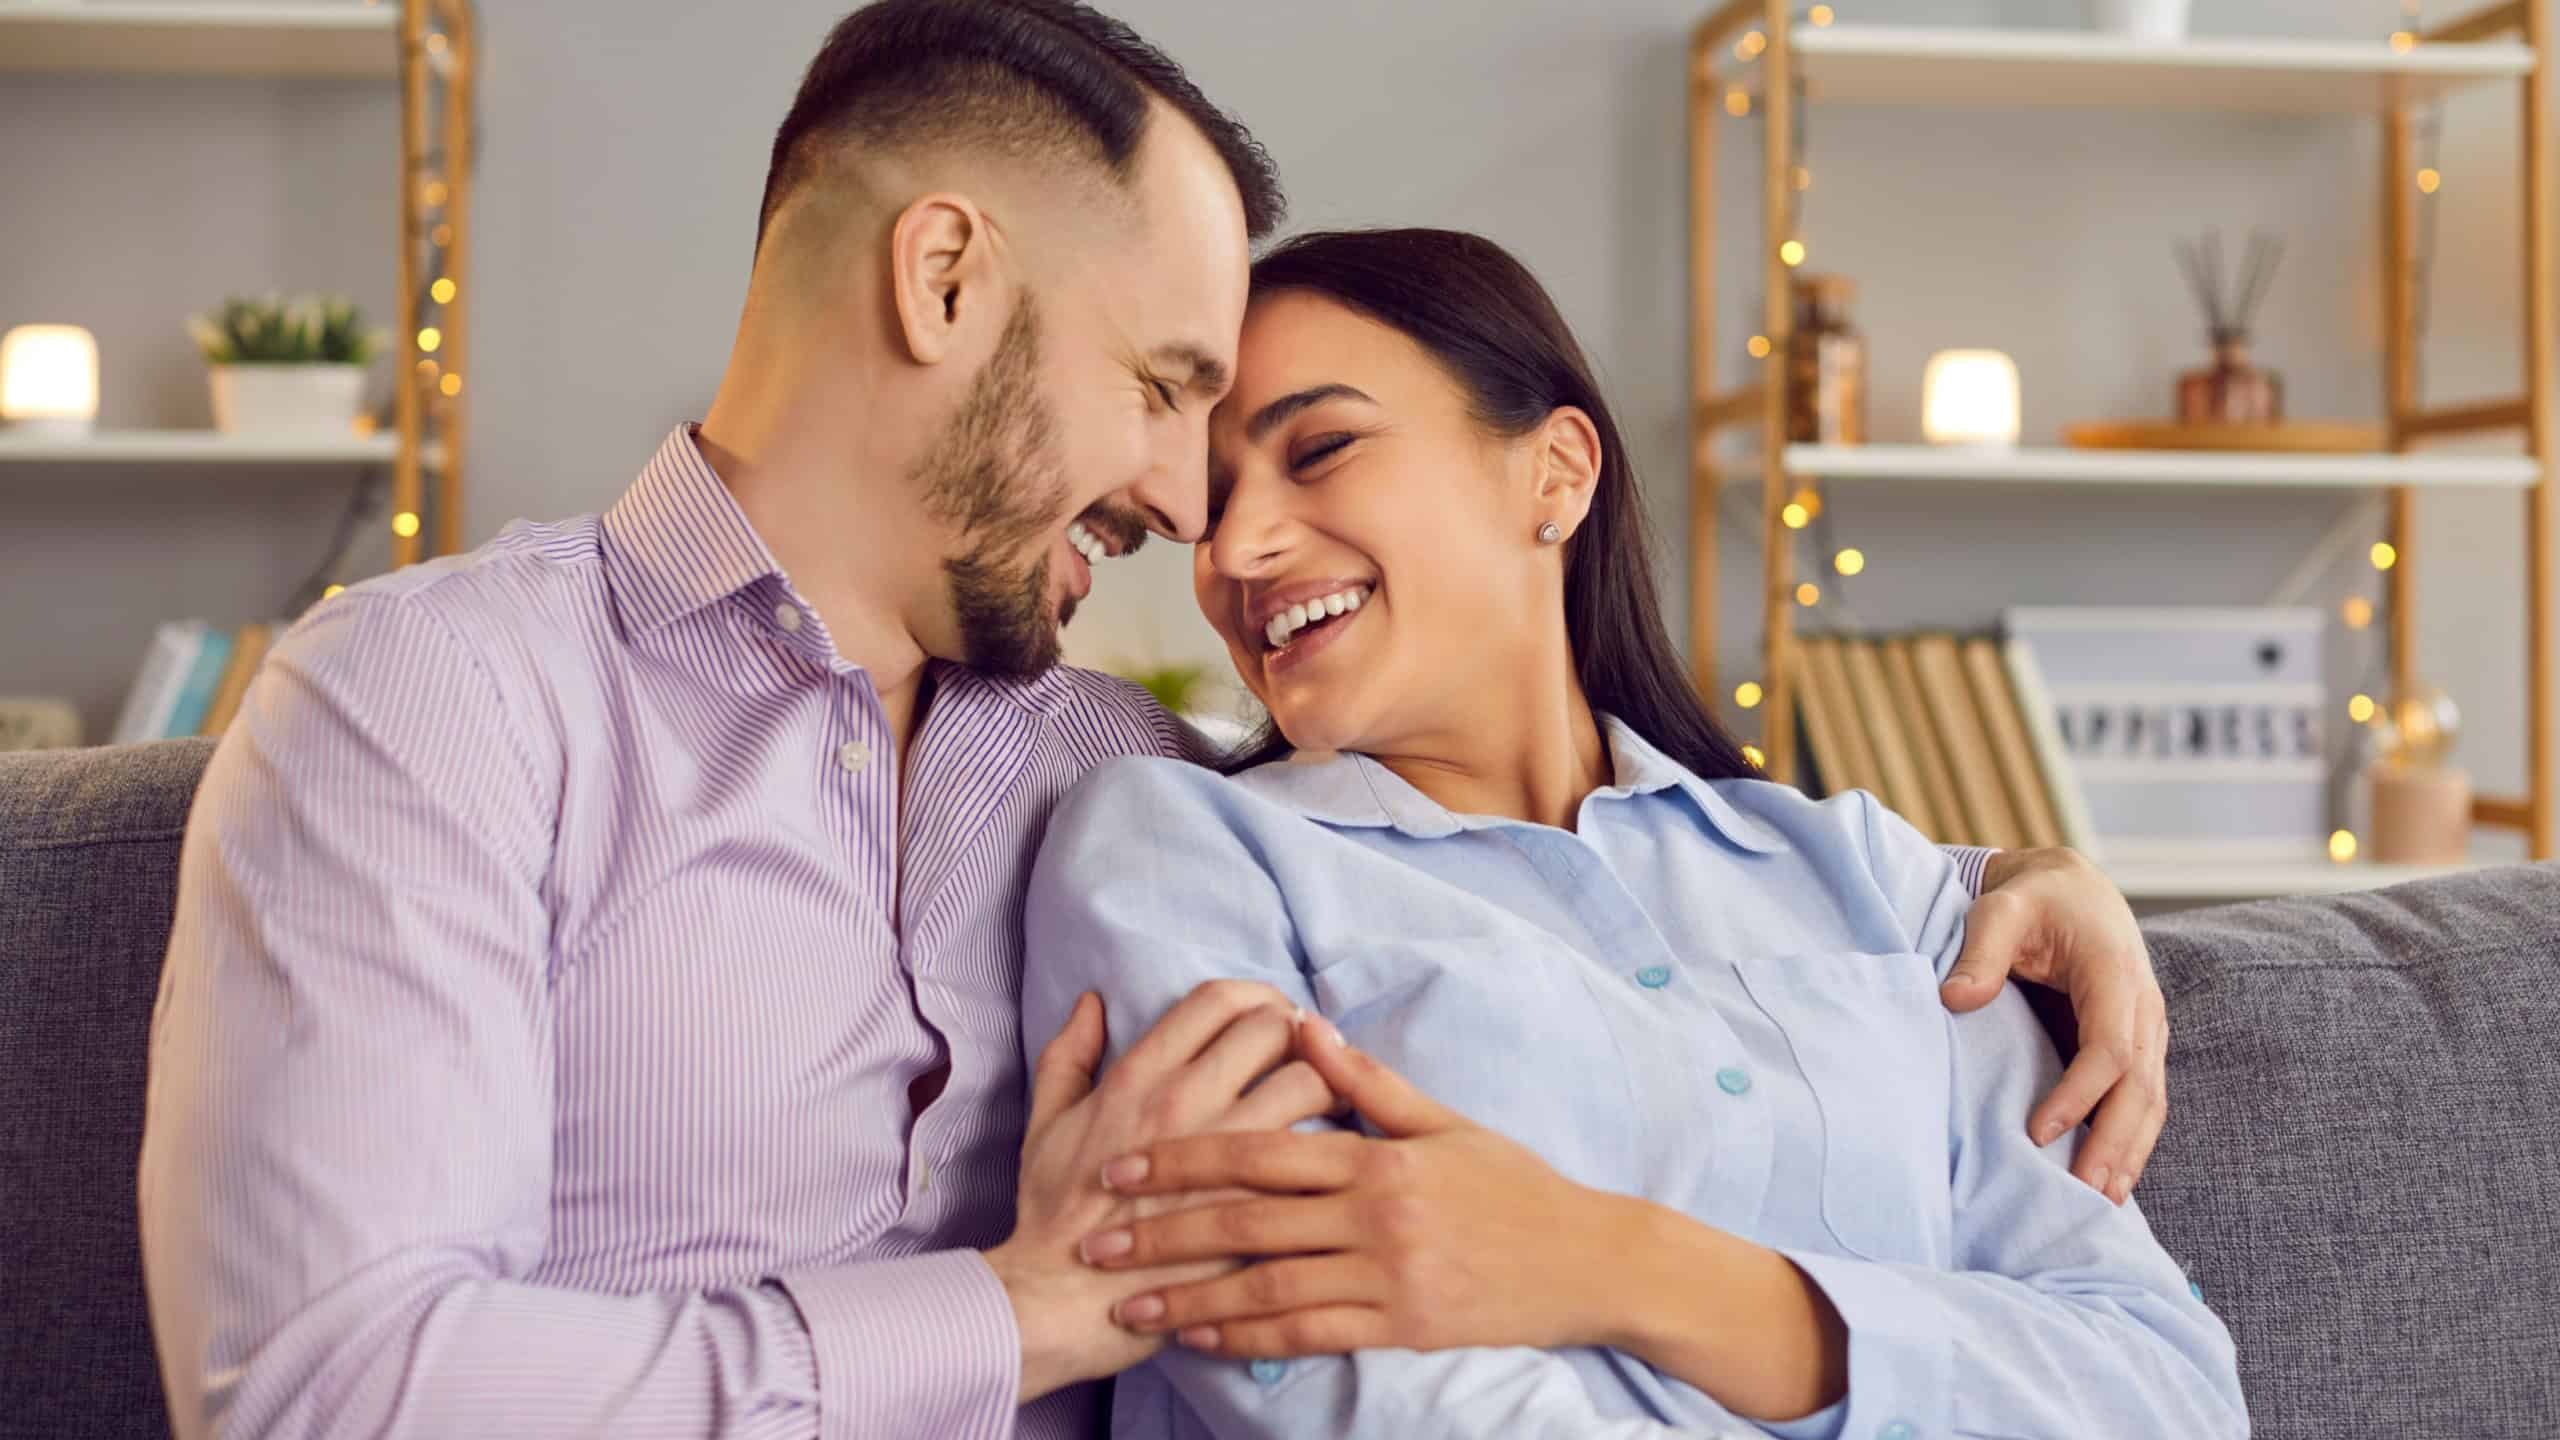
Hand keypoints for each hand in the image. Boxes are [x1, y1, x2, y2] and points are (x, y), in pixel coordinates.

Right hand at [986, 984, 1339, 1401]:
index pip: (1219, 1000)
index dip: (1255, 996)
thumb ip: (1068, 1055)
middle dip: (1297, 1032)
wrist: (1061, 1299)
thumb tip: (1091, 1004)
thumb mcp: (1044, 1123)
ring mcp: (1228, 1153)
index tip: (1267, 1017)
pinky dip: (1331, 1145)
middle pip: (1273, 1027)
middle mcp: (1187, 1100)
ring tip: (1325, 1103)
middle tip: (1301, 1056)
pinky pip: (1319, 1152)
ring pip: (1312, 1082)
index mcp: (1139, 1076)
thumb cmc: (1051, 1215)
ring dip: (1328, 1085)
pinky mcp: (1257, 1202)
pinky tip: (1325, 1159)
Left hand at [1074, 1016, 1621, 1359]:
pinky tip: (1204, 1340)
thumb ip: (1367, 1082)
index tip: (1121, 1164)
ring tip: (1131, 1305)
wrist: (1589, 1259)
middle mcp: (1375, 1217)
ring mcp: (1389, 1277)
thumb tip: (1304, 1027)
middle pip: (1248, 1221)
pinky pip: (1310, 1335)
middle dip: (1163, 1230)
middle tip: (1096, 1240)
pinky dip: (1249, 1340)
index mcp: (1377, 1159)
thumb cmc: (1513, 1185)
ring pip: (1268, 1288)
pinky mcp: (1403, 1327)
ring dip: (1191, 1298)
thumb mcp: (1445, 1122)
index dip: (1183, 1157)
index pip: (1260, 1152)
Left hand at [1942, 847, 2166, 1204]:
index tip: (2041, 1132)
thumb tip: (1955, 999)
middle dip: (2114, 1144)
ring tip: (2103, 1204)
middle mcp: (2144, 1007)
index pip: (2110, 1049)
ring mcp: (2148, 1029)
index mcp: (2116, 974)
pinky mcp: (2139, 1045)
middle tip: (2084, 1196)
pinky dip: (2132, 1141)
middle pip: (2141, 1088)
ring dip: (2130, 1153)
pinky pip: (2144, 1099)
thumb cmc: (2033, 901)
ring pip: (2151, 1101)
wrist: (2074, 890)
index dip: (2079, 1095)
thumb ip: (1981, 952)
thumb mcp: (2000, 910)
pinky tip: (2112, 1179)